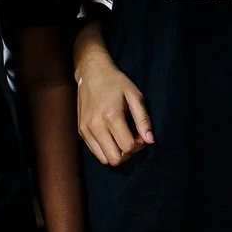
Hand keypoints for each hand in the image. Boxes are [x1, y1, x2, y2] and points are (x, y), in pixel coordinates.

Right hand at [77, 52, 153, 166]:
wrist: (91, 73)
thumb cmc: (116, 82)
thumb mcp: (134, 95)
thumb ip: (143, 119)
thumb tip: (150, 140)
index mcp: (111, 116)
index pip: (127, 147)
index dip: (138, 145)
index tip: (140, 134)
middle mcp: (96, 125)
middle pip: (115, 159)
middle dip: (127, 154)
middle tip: (132, 139)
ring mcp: (86, 130)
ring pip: (104, 159)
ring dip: (116, 153)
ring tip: (121, 138)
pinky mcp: (81, 131)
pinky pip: (95, 152)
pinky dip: (106, 149)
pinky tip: (111, 136)